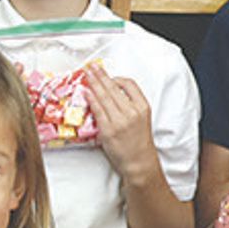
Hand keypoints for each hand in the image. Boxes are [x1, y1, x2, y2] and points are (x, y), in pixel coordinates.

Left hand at [83, 63, 157, 179]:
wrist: (138, 161)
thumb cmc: (138, 141)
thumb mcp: (141, 119)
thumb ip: (129, 105)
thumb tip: (110, 93)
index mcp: (142, 107)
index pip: (130, 84)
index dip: (116, 78)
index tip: (107, 75)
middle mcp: (132, 112)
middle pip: (113, 88)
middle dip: (100, 75)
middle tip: (91, 66)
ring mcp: (119, 121)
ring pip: (104, 97)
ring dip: (93, 83)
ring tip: (86, 74)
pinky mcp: (108, 130)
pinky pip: (97, 111)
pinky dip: (91, 99)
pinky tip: (86, 92)